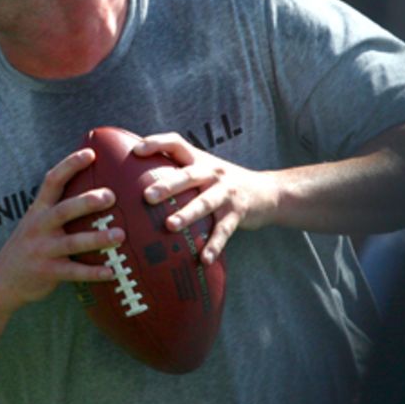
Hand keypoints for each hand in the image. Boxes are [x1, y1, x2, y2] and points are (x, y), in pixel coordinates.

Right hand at [0, 148, 122, 310]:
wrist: (2, 279)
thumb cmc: (29, 245)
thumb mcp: (36, 221)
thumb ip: (58, 207)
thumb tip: (94, 189)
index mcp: (38, 210)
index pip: (52, 181)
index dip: (70, 165)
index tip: (91, 153)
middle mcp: (39, 227)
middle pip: (64, 210)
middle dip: (87, 202)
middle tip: (111, 196)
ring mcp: (42, 250)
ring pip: (72, 242)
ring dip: (97, 238)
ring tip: (120, 235)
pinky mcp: (48, 272)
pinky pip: (74, 272)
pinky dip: (93, 272)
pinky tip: (112, 271)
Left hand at [133, 133, 278, 264]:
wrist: (269, 192)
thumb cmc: (223, 183)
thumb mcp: (204, 169)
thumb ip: (178, 171)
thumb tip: (135, 178)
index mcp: (200, 160)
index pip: (177, 143)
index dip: (157, 143)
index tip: (136, 150)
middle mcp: (212, 173)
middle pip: (188, 175)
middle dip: (168, 185)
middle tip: (147, 196)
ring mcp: (226, 193)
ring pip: (205, 203)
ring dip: (187, 214)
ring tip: (170, 226)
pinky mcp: (238, 213)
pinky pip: (223, 231)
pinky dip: (214, 245)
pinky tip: (204, 259)